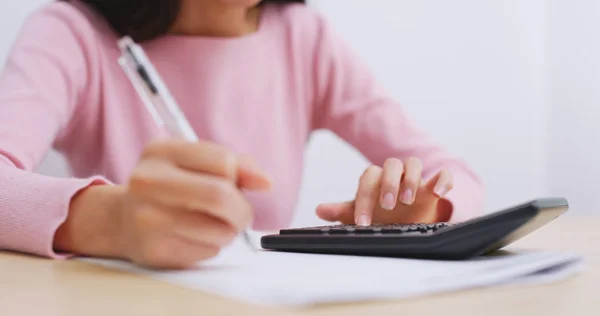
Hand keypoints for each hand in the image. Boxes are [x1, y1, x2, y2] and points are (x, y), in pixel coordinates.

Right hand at [55, 140, 271, 268]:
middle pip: (220, 196)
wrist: (121, 219)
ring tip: (212, 225)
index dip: (240, 176)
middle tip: (240, 215)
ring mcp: (147, 218)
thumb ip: (235, 165)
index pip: (223, 162)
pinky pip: (207, 251)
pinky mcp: (154, 250)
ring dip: (228, 231)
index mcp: (160, 151)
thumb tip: (265, 181)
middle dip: (241, 210)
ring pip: (220, 230)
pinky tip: (192, 237)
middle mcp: (148, 181)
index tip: (239, 183)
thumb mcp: (195, 163)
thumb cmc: (169, 187)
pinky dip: (212, 246)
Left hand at [316, 157, 453, 225]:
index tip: (363, 223)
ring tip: (408, 199)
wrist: (408, 222)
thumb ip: (342, 211)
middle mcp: (395, 174)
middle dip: (389, 183)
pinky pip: (442, 174)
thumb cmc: (381, 216)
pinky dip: (442, 180)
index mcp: (376, 179)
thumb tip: (319, 210)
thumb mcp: (361, 215)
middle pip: (391, 165)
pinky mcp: (434, 185)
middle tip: (387, 205)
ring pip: (414, 163)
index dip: (364, 199)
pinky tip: (438, 193)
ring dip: (411, 178)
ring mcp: (416, 178)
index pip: (368, 179)